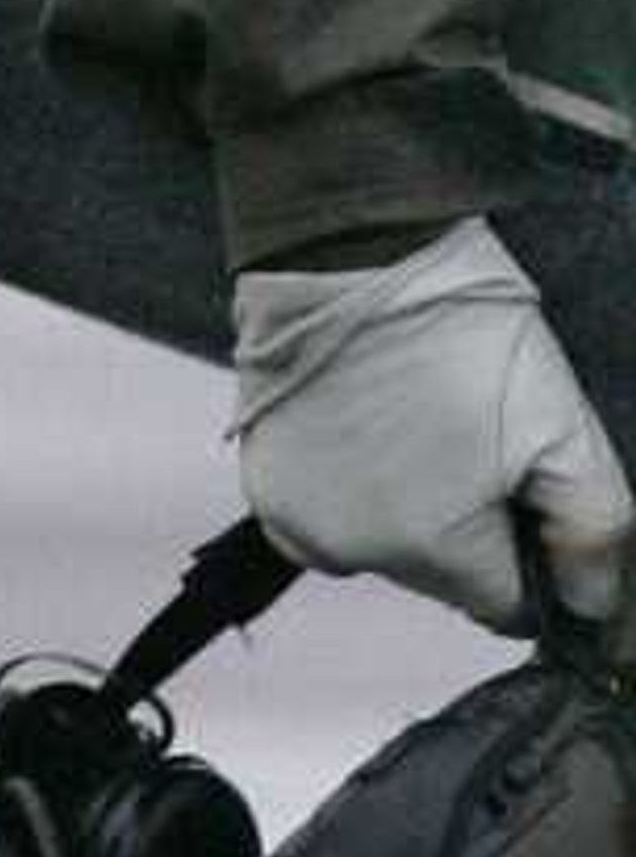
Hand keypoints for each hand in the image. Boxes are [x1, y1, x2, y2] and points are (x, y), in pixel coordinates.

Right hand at [230, 216, 630, 634]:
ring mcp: (297, 519)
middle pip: (437, 575)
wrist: (354, 251)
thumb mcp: (565, 428)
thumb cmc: (461, 332)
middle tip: (463, 437)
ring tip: (411, 421)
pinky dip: (345, 485)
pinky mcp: (262, 481)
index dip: (522, 549)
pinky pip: (322, 517)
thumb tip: (588, 605)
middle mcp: (355, 552)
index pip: (504, 606)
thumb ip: (594, 534)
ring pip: (378, 547)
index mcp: (435, 551)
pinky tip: (362, 423)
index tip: (512, 483)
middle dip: (460, 524)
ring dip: (400, 506)